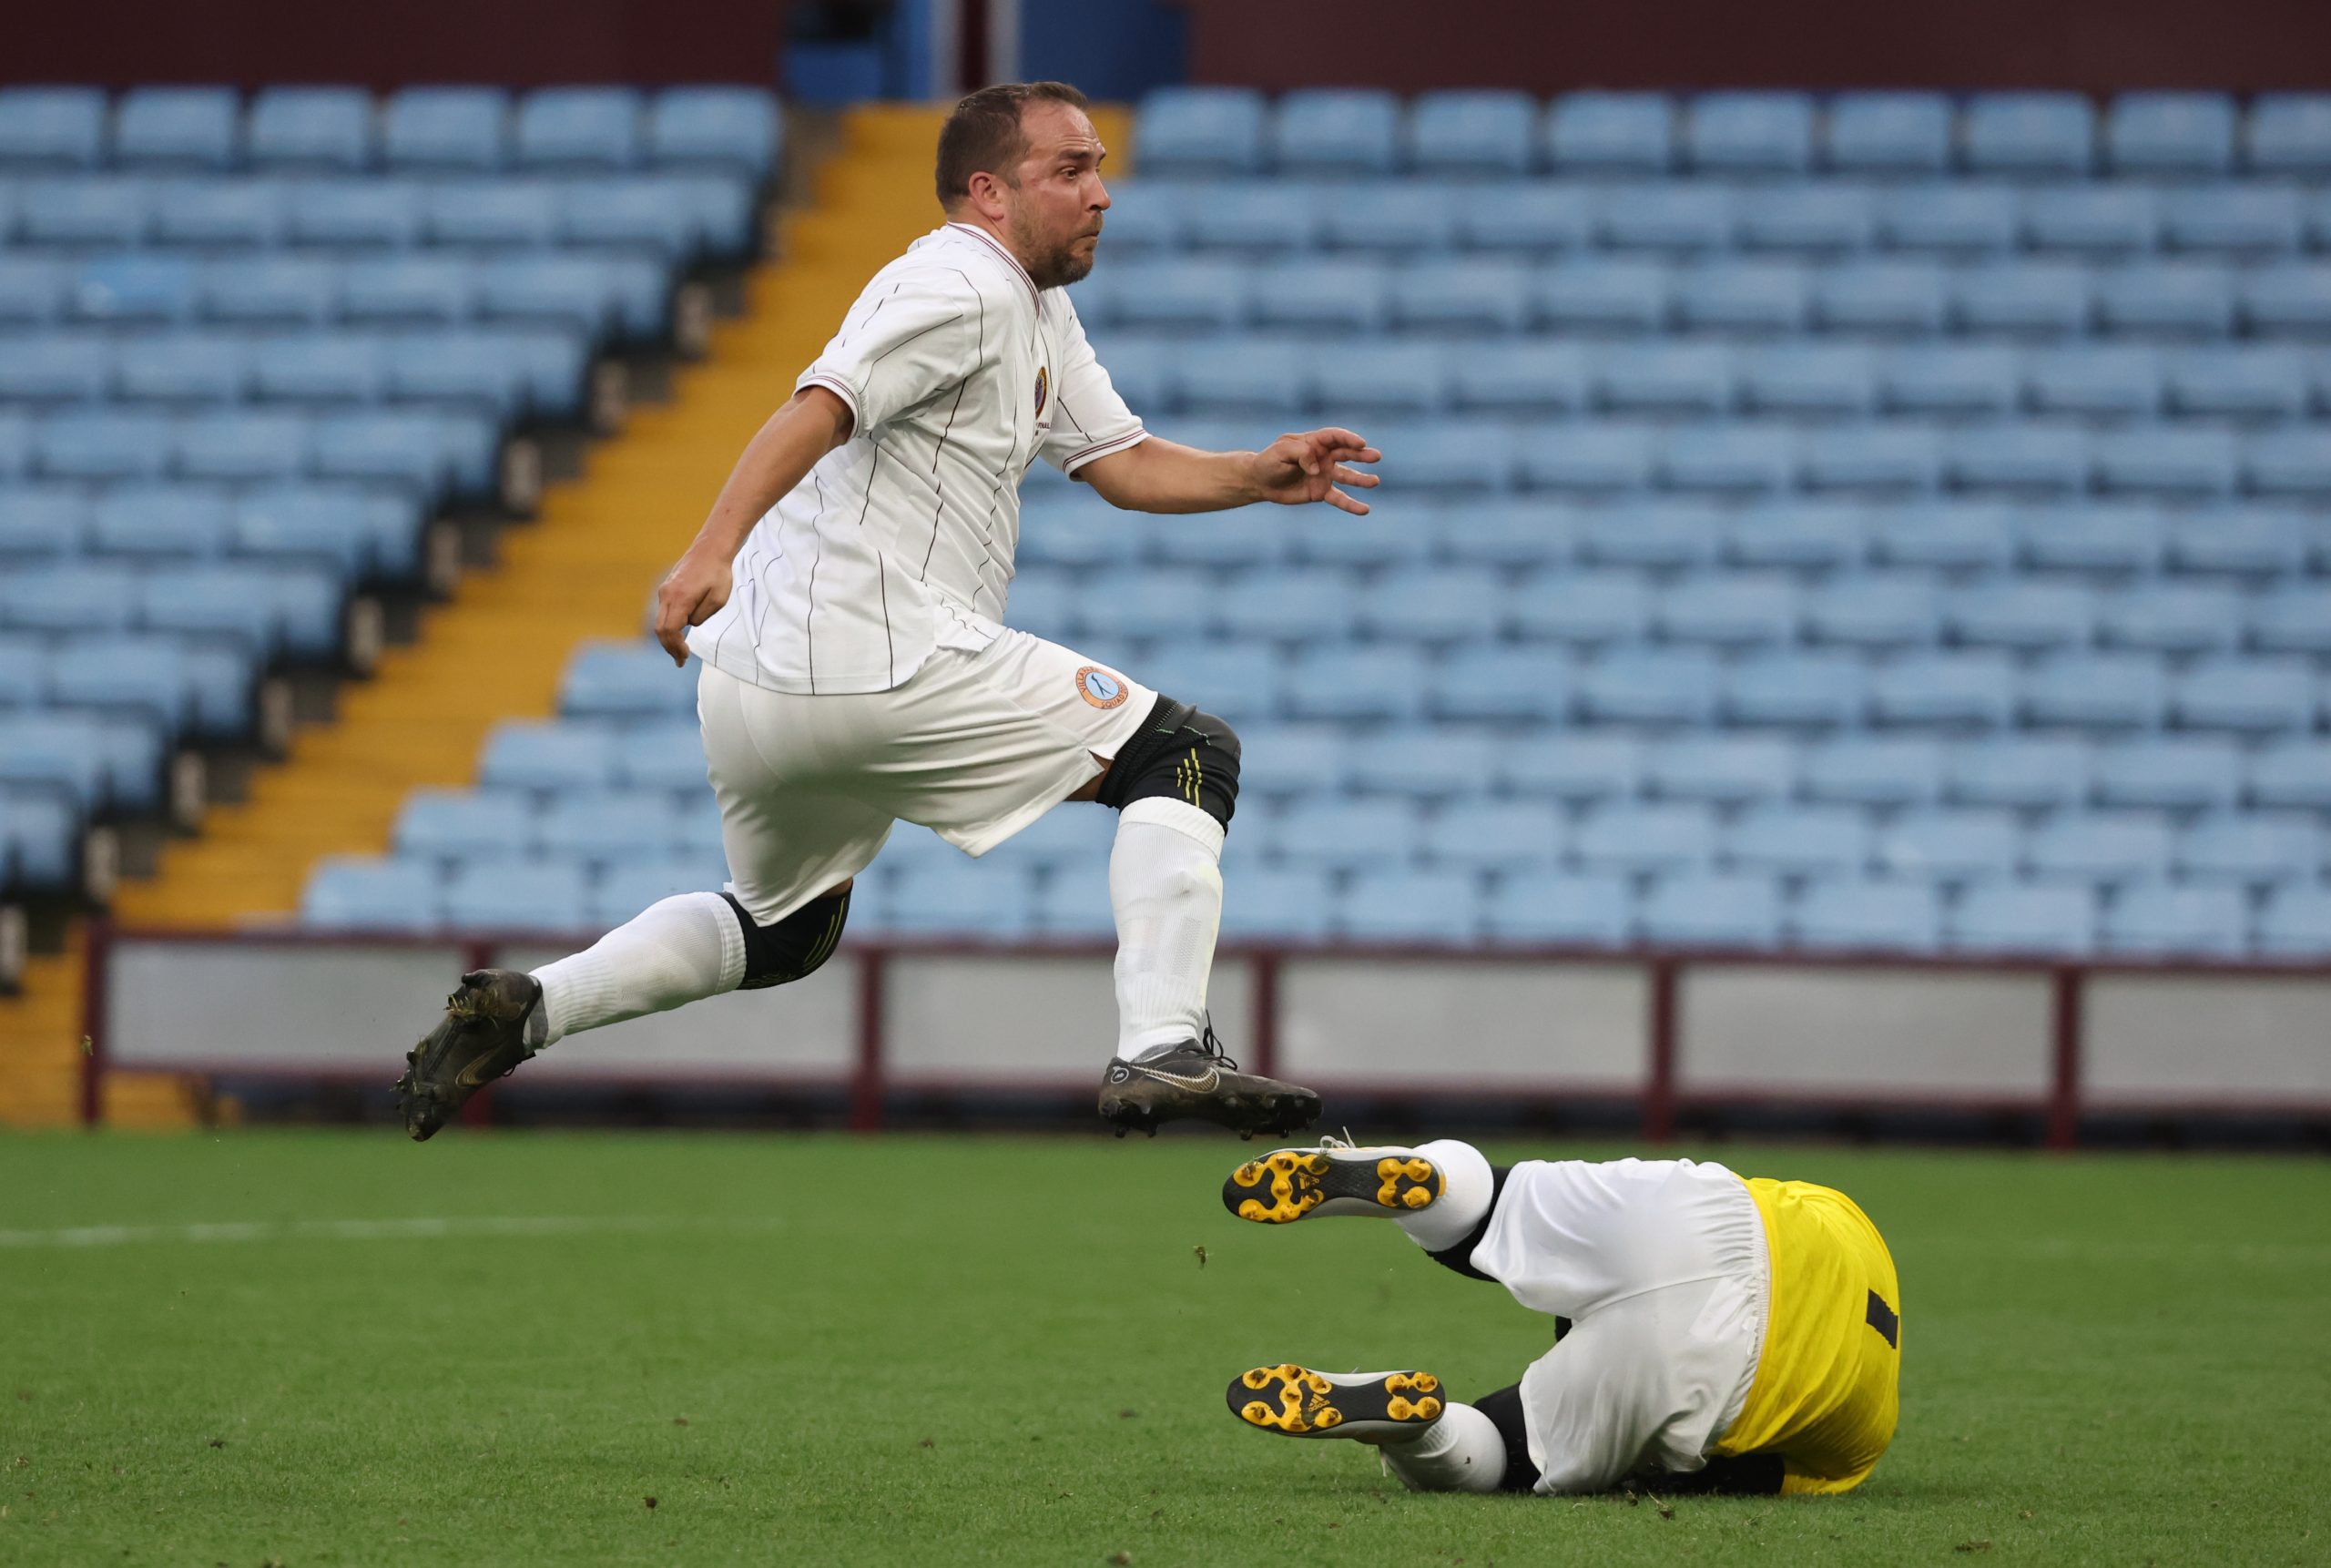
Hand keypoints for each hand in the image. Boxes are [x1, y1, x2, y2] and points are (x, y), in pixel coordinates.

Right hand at [652, 547, 732, 665]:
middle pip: (660, 629)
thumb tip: (689, 624)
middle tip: (680, 661)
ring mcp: (665, 591)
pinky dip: (669, 627)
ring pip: (660, 621)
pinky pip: (664, 612)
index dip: (676, 647)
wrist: (710, 549)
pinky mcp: (666, 589)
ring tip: (679, 652)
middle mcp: (667, 594)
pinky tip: (679, 635)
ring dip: (668, 639)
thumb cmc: (718, 574)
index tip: (685, 657)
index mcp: (681, 598)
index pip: (670, 630)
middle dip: (669, 647)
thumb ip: (701, 616)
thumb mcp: (718, 600)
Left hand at [1249, 427, 1381, 513]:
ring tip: (1375, 482)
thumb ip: (1300, 453)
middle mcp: (1323, 457)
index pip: (1335, 437)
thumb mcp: (1280, 452)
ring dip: (1362, 479)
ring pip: (1347, 476)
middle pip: (1346, 453)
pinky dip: (1351, 504)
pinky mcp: (1321, 492)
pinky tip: (1365, 510)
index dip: (1348, 438)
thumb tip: (1316, 468)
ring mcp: (1324, 474)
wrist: (1260, 482)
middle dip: (1362, 454)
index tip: (1360, 443)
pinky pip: (1339, 498)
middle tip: (1376, 456)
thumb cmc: (1268, 462)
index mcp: (1313, 442)